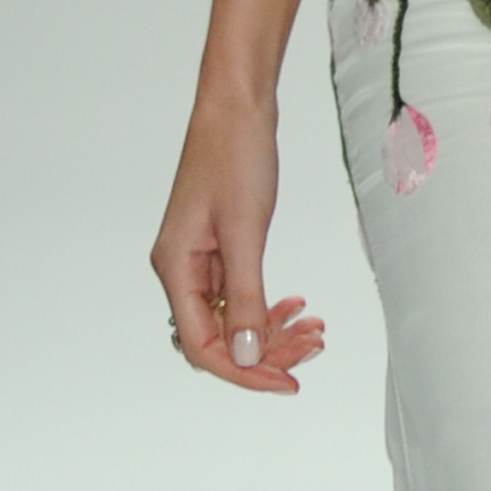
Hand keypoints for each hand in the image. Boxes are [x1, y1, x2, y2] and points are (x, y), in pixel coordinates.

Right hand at [151, 91, 323, 395]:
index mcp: (175, 268)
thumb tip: (249, 355)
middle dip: (267, 351)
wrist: (238, 107)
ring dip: (273, 330)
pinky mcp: (218, 249)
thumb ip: (248, 297)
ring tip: (315, 328)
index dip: (246, 372)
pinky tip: (297, 305)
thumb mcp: (246, 231)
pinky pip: (241, 296)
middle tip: (314, 346)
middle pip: (219, 340)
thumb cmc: (235, 157)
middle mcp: (180, 270)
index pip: (202, 347)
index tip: (289, 383)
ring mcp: (199, 261)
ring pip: (234, 320)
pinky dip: (269, 306)